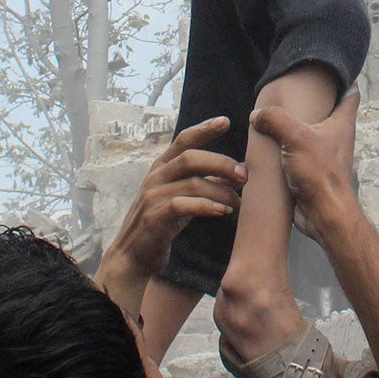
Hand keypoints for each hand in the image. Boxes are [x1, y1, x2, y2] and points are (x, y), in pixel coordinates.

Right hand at [102, 117, 247, 285]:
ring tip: (238, 203)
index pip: (183, 140)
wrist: (133, 256)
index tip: (226, 121)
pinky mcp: (153, 218)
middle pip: (190, 158)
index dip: (204, 129)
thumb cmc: (163, 222)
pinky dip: (205, 206)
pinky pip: (181, 205)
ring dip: (221, 191)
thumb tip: (239, 172)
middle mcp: (155, 177)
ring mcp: (152, 197)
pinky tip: (221, 212)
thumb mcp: (184, 197)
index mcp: (162, 167)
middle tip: (244, 175)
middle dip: (221, 163)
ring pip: (192, 183)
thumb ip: (205, 182)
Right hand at [252, 93, 361, 236]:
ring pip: (312, 134)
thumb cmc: (320, 174)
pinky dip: (288, 148)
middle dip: (315, 101)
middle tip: (295, 91)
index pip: (350, 93)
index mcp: (341, 123)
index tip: (328, 70)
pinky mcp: (313, 171)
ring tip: (276, 118)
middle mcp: (337, 137)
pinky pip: (300, 153)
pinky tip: (272, 147)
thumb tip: (257, 115)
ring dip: (297, 127)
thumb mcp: (295, 137)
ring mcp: (326, 155)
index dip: (343, 79)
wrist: (324, 214)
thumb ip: (274, 120)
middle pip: (330, 112)